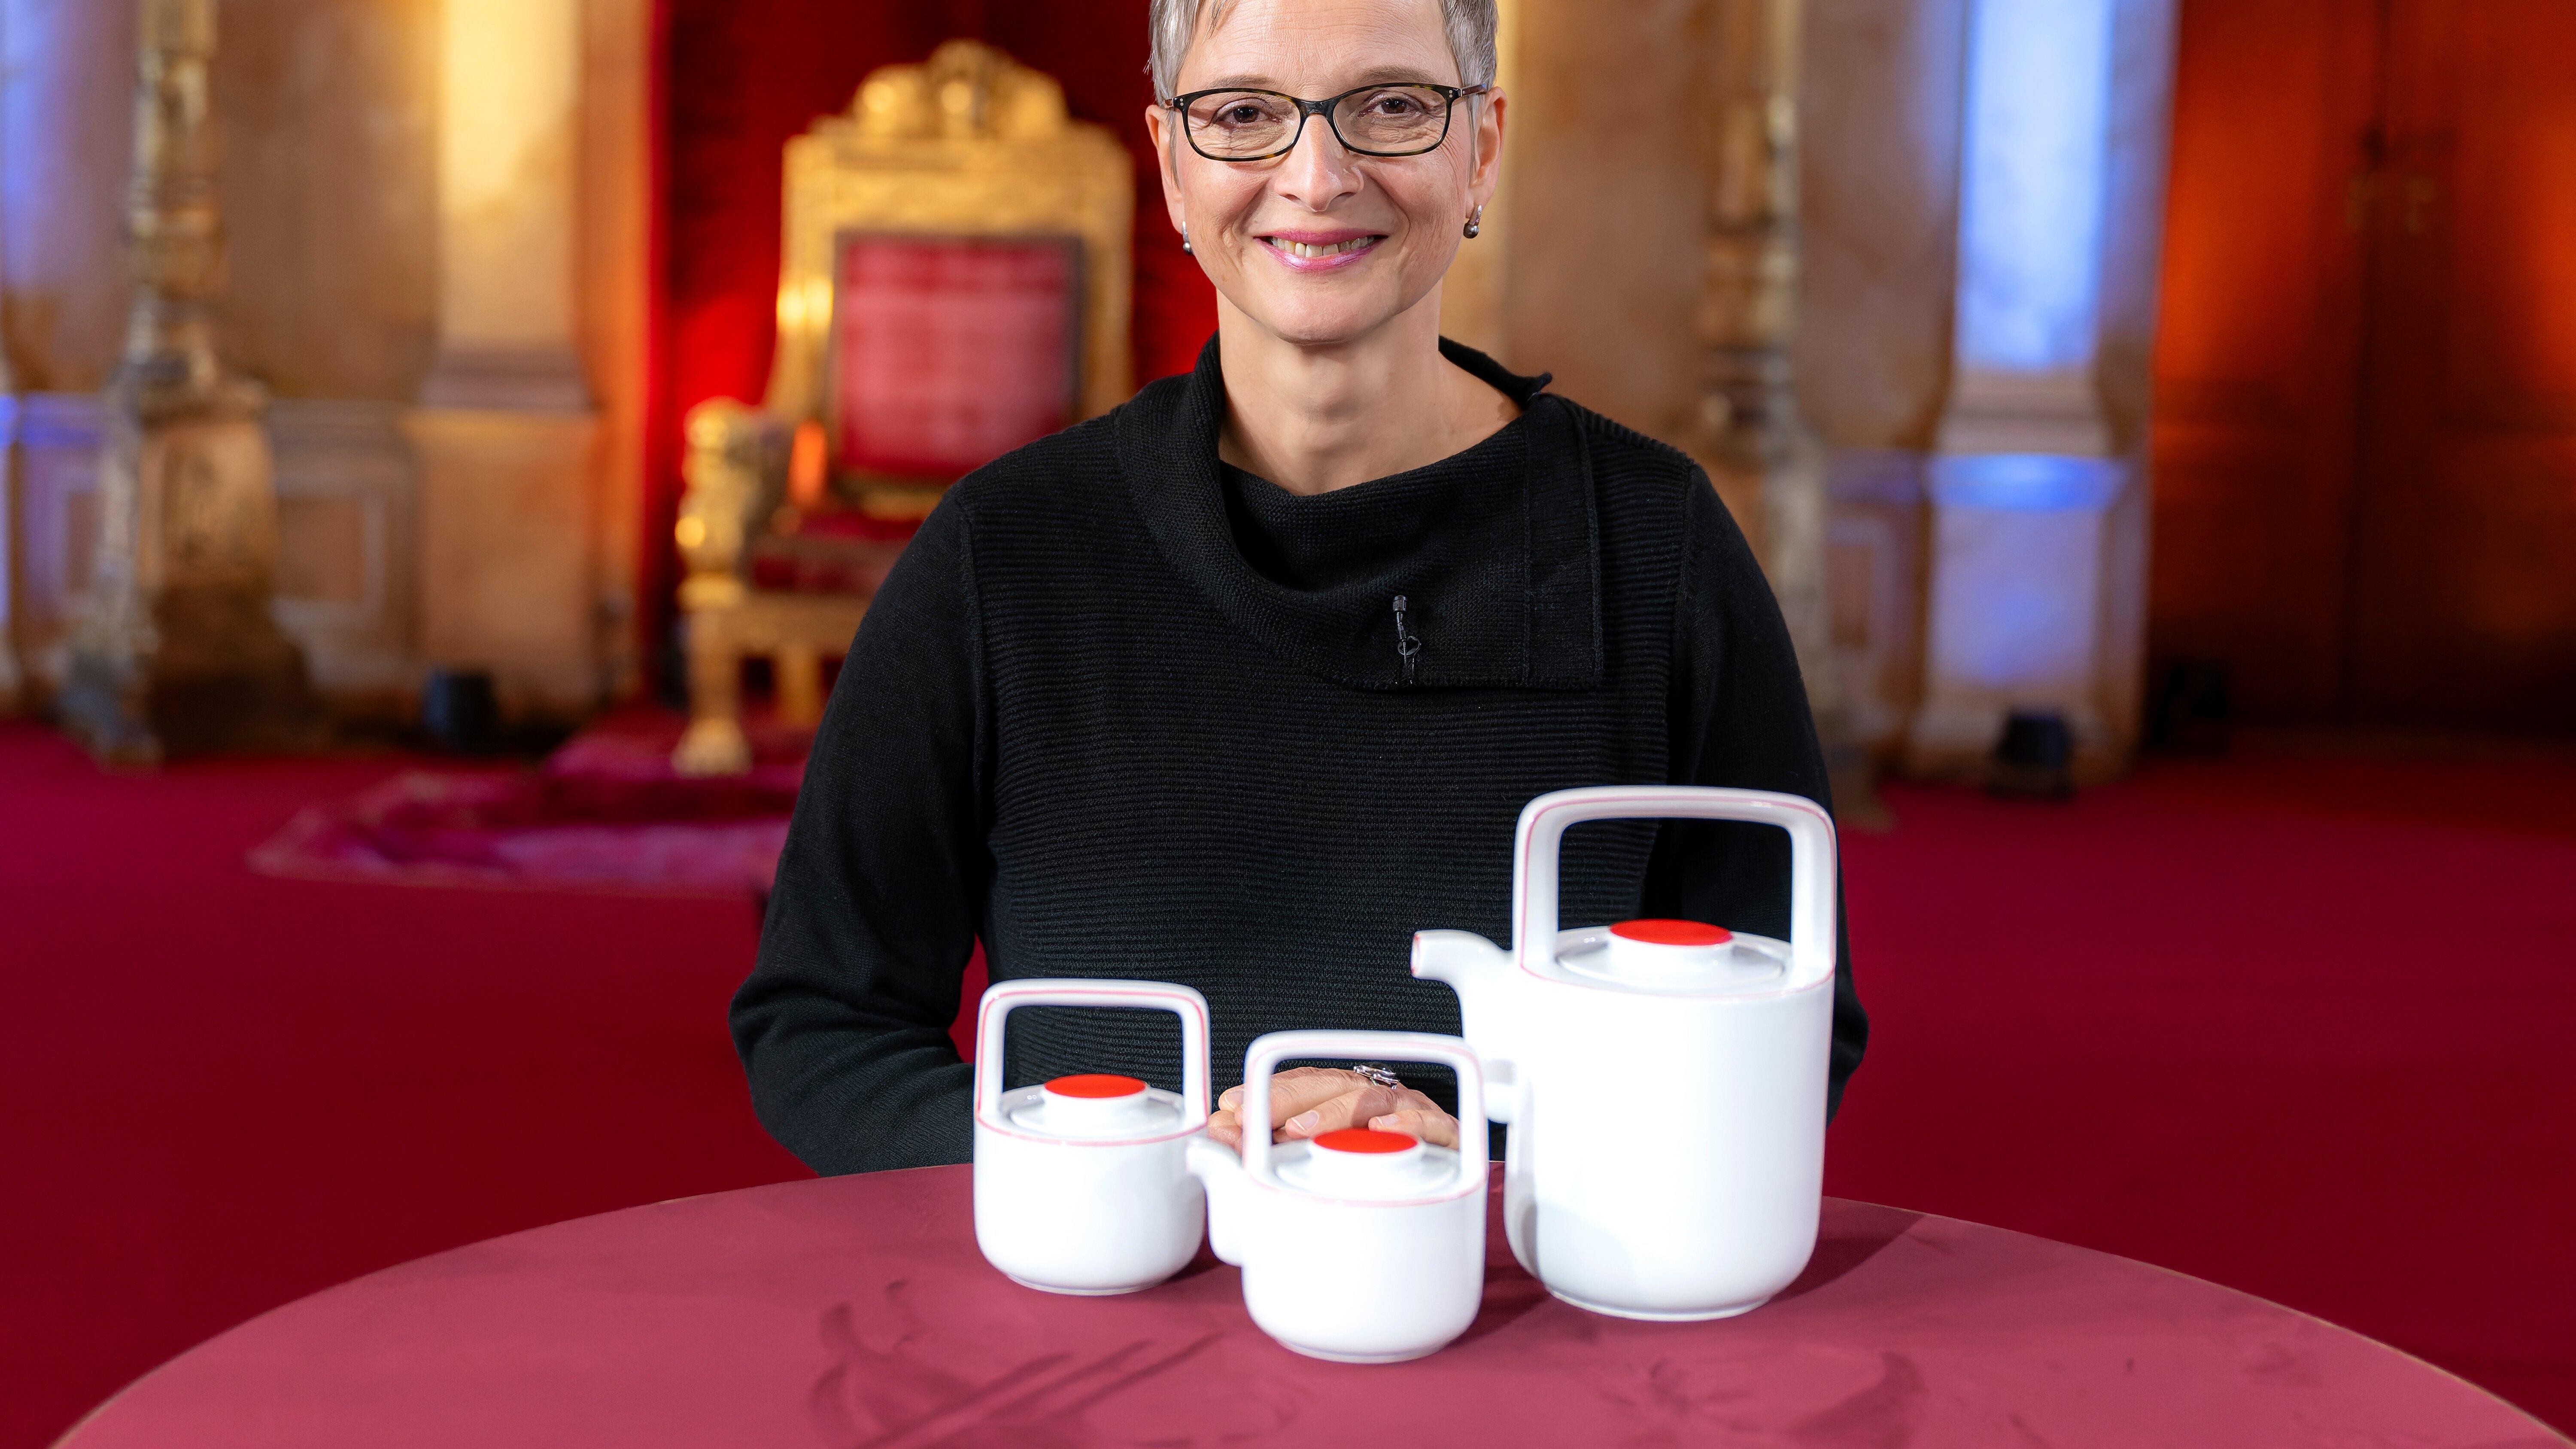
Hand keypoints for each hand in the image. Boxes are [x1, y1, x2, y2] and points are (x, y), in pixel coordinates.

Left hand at [1205, 1066, 1460, 1150]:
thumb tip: (1216, 1131)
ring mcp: (1412, 1112)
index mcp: (1346, 1096)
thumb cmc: (1379, 1165)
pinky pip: (1431, 1123)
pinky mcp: (1446, 1136)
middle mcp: (1377, 1097)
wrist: (1452, 1179)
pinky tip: (1382, 1134)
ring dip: (1336, 1111)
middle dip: (1289, 1097)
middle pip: (1332, 1083)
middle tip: (1256, 1118)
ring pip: (1374, 1098)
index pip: (1302, 1081)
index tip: (1231, 1105)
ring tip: (1301, 1130)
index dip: (1265, 1090)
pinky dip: (1407, 1125)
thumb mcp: (1319, 1157)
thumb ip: (1266, 1146)